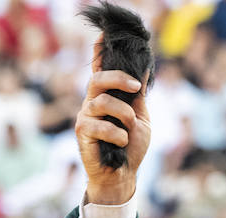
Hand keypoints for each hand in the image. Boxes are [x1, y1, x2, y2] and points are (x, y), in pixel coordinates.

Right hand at [75, 35, 150, 204]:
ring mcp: (85, 116)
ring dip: (123, 115)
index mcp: (106, 97)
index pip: (99, 70)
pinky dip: (117, 133)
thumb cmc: (130, 147)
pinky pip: (100, 125)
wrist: (123, 175)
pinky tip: (122, 142)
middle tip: (137, 87)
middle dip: (119, 78)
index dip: (98, 52)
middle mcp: (92, 103)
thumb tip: (143, 69)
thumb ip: (138, 96)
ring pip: (102, 101)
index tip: (102, 34)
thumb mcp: (140, 118)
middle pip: (97, 78)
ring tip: (130, 128)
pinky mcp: (82, 132)